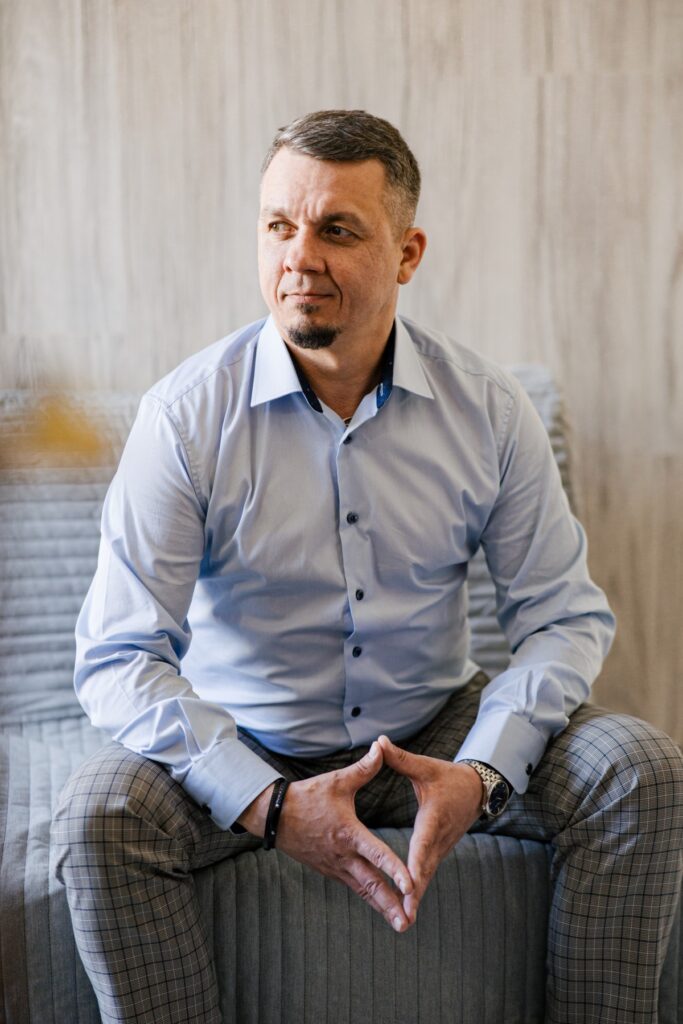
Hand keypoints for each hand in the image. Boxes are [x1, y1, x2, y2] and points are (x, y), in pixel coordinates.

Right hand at [241, 743, 413, 931]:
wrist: (274, 816)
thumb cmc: (308, 797)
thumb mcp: (337, 781)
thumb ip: (364, 768)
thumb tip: (382, 748)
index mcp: (349, 835)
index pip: (377, 856)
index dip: (396, 871)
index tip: (412, 887)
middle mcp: (343, 856)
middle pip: (372, 885)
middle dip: (392, 905)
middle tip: (409, 922)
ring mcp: (335, 867)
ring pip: (364, 891)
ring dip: (382, 908)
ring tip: (401, 924)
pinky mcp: (329, 870)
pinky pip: (353, 887)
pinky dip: (369, 898)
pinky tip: (381, 907)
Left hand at [377, 735, 482, 924]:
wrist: (476, 790)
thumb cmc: (448, 777)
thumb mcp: (425, 767)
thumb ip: (401, 759)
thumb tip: (379, 743)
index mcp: (434, 819)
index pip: (423, 844)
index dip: (416, 864)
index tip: (408, 883)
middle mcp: (438, 839)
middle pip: (425, 870)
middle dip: (414, 894)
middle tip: (404, 917)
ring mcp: (440, 849)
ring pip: (426, 877)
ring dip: (415, 899)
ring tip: (403, 922)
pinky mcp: (438, 854)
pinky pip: (426, 875)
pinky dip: (417, 893)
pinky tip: (406, 910)